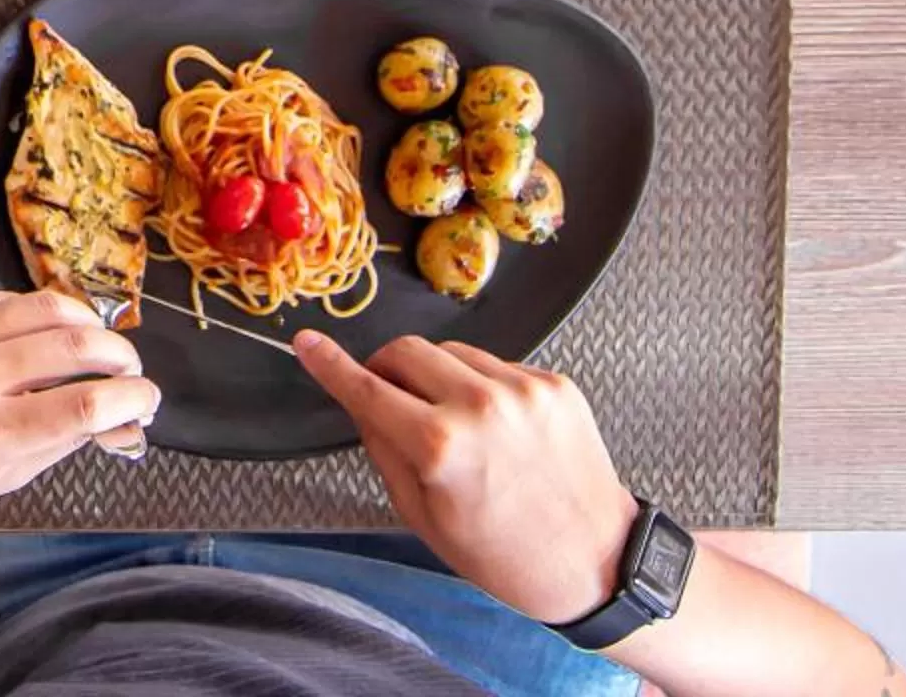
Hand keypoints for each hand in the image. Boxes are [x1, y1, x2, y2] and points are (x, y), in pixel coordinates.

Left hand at [0, 291, 157, 535]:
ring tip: (99, 341)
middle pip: (78, 345)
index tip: (146, 399)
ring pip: (47, 307)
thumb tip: (116, 420)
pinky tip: (43, 329)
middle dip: (120, 355)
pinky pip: (2, 298)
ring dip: (88, 322)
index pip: (90, 404)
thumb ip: (60, 445)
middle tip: (129, 367)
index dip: (133, 398)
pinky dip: (34, 312)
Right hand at [296, 331, 640, 622]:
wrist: (598, 563)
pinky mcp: (555, 384)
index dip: (330, 364)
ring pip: (452, 352)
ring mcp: (524, 389)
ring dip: (438, 377)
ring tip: (455, 423)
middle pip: (407, 351)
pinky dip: (482, 387)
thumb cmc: (506, 557)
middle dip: (388, 368)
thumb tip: (363, 405)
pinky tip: (497, 428)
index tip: (307, 343)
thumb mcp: (425, 519)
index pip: (367, 388)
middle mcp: (481, 405)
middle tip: (390, 396)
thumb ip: (385, 453)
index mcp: (440, 446)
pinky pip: (497, 366)